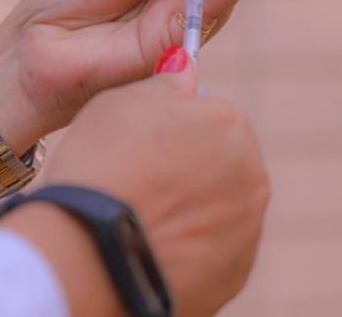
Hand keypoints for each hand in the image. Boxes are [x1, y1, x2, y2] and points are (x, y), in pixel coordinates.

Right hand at [0, 48, 269, 316]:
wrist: (88, 254)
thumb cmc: (101, 167)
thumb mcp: (121, 101)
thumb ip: (165, 83)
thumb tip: (185, 68)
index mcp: (230, 123)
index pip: (209, 114)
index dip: (171, 129)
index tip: (142, 146)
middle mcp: (252, 174)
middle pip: (220, 161)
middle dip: (188, 169)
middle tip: (140, 182)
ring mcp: (247, 228)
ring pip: (219, 207)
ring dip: (191, 209)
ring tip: (142, 218)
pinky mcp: (234, 273)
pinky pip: (212, 250)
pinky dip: (189, 248)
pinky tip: (153, 247)